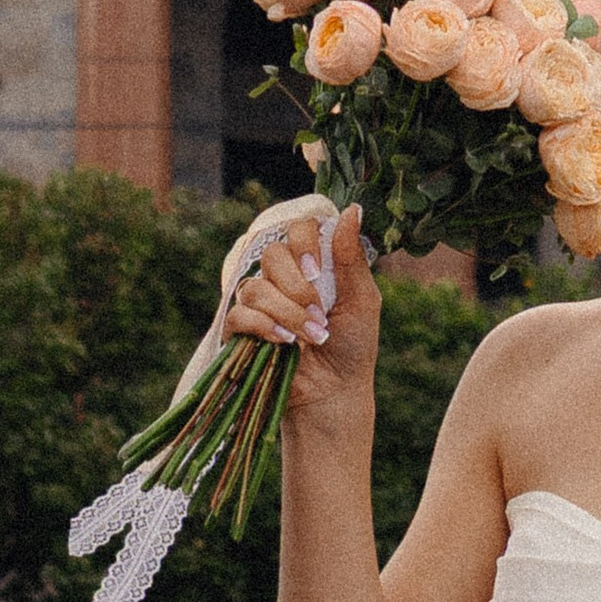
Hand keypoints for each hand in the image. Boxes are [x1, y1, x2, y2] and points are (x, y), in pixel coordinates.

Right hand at [224, 206, 378, 431]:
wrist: (334, 392)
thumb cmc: (352, 346)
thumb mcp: (361, 299)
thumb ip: (350, 257)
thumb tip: (352, 209)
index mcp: (311, 264)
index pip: (296, 229)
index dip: (303, 244)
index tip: (317, 270)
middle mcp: (282, 278)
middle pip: (272, 254)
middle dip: (297, 286)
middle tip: (318, 312)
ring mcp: (259, 304)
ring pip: (255, 287)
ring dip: (286, 313)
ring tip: (310, 337)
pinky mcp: (241, 332)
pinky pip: (239, 315)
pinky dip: (263, 326)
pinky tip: (285, 343)